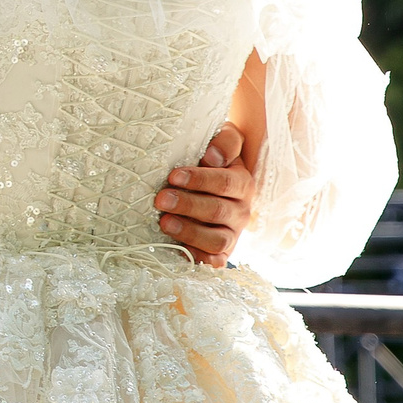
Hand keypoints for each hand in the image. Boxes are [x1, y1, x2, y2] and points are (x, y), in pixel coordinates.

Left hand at [154, 124, 257, 267]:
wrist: (214, 184)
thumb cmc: (211, 160)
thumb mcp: (223, 142)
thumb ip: (225, 141)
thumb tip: (213, 156)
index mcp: (242, 183)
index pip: (225, 182)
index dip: (199, 180)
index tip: (173, 176)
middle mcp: (241, 210)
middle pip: (217, 211)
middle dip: (187, 205)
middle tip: (161, 200)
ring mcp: (232, 234)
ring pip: (217, 240)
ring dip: (189, 232)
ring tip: (164, 223)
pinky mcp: (222, 252)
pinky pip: (214, 261)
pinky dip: (198, 257)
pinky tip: (178, 249)